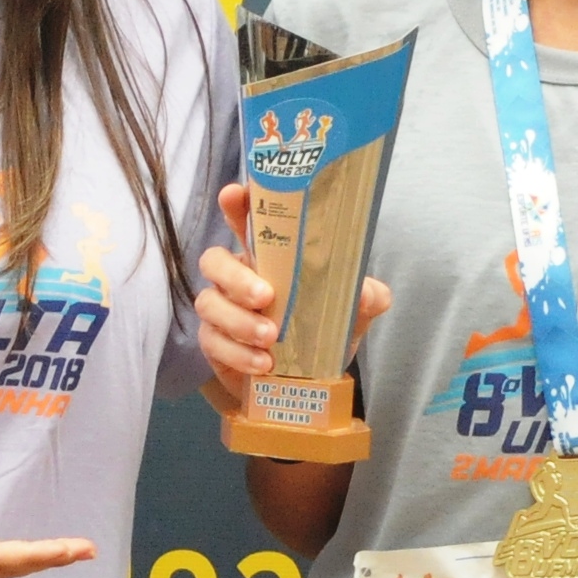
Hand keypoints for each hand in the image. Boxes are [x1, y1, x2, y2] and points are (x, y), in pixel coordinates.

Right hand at [196, 180, 387, 417]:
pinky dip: (238, 353)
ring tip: (270, 339)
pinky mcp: (215, 344)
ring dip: (239, 321)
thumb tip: (367, 293)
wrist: (304, 383)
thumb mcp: (352, 313)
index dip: (235, 205)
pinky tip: (264, 364)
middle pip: (214, 260)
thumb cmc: (321, 332)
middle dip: (235, 276)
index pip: (244, 221)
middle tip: (266, 296)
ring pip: (209, 303)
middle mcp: (237, 277)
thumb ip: (367, 297)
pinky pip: (214, 342)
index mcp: (268, 257)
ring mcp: (222, 310)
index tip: (234, 194)